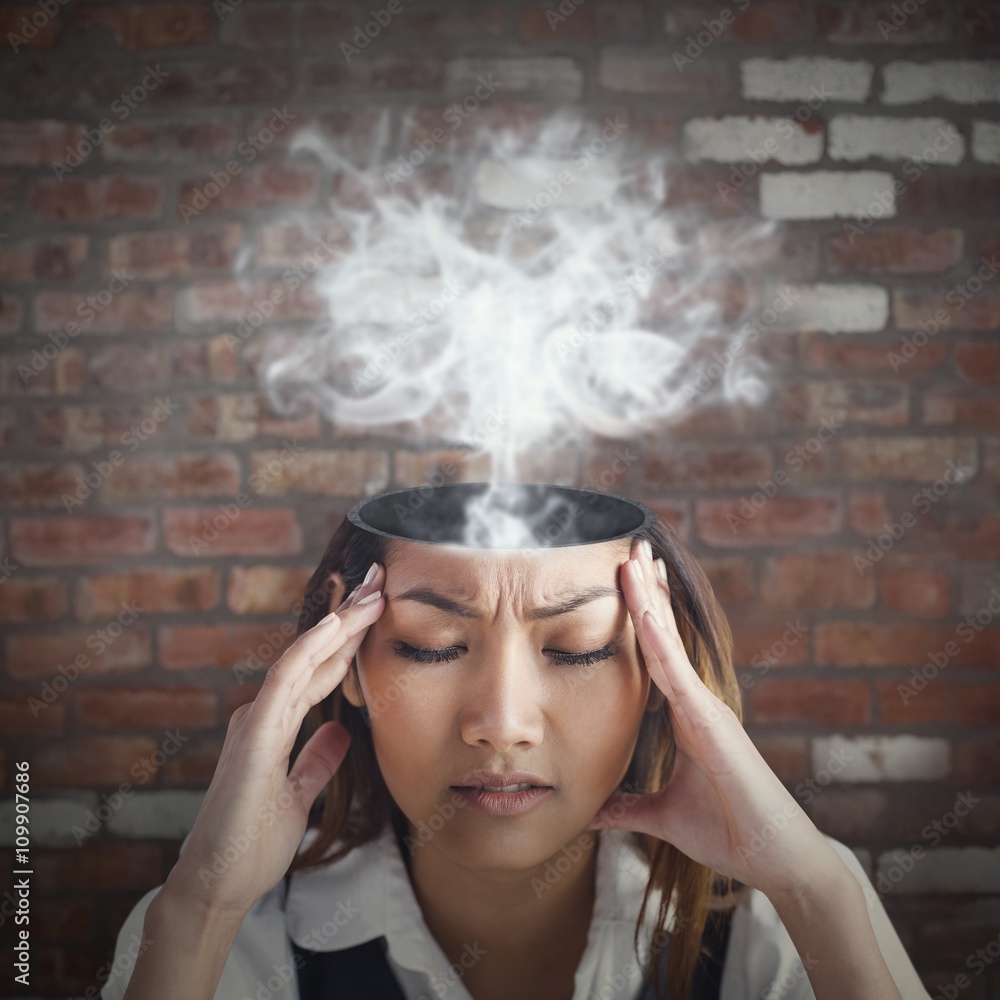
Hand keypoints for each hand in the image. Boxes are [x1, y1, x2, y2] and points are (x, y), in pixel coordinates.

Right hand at [164, 564, 385, 919]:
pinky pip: (284, 681)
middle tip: (381, 581)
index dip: (351, 641)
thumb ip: (316, 760)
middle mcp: (263, 714)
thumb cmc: (252, 844)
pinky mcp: (254, 736)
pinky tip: (336, 625)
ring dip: (340, 623)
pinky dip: (310, 649)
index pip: (321, 672)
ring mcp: (256, 721)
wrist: (218, 885)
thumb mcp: (299, 795)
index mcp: (275, 725)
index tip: (381, 610)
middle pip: (315, 656)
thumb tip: (340, 731)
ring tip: (372, 591)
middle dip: (351, 618)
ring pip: (303, 657)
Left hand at [588, 539, 839, 902]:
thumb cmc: (727, 832)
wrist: (774, 858)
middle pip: (664, 636)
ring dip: (650, 599)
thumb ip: (627, 808)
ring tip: (634, 557)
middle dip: (646, 591)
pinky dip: (660, 640)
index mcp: (685, 715)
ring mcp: (706, 707)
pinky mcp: (712, 723)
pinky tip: (644, 610)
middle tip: (629, 547)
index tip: (626, 578)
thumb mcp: (661, 816)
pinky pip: (678, 674)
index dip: (642, 615)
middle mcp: (696, 702)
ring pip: (670, 643)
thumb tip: (590, 812)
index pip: (656, 655)